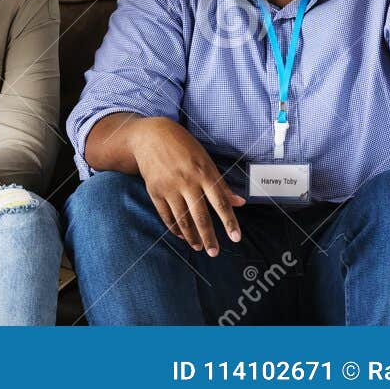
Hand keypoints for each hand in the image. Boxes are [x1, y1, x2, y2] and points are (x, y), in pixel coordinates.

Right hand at [130, 118, 243, 255]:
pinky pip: (166, 214)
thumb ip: (221, 184)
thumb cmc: (183, 146)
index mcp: (203, 173)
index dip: (229, 222)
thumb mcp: (206, 160)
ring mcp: (169, 187)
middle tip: (215, 252)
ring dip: (191, 236)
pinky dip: (174, 227)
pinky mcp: (154, 190)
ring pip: (182, 218)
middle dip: (209, 237)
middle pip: (200, 215)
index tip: (236, 238)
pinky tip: (181, 235)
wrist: (150, 136)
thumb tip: (239, 202)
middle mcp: (187, 182)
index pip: (220, 202)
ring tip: (199, 247)